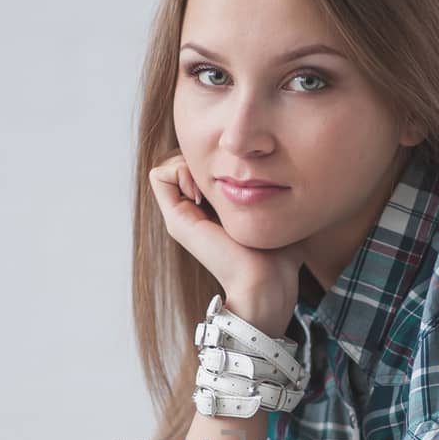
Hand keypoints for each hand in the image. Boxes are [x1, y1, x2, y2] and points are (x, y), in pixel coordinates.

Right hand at [148, 150, 309, 332]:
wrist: (266, 282)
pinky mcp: (176, 221)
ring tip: (211, 184)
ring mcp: (181, 217)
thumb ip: (271, 194)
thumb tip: (277, 172)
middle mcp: (192, 213)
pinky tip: (201, 189)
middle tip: (222, 178)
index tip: (235, 175)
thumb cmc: (279, 254)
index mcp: (212, 211)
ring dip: (188, 162)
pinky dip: (178, 170)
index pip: (199, 165)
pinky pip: (159, 175)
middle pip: (181, 161)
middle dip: (200, 158)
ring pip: (168, 165)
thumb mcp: (275, 212)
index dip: (212, 159)